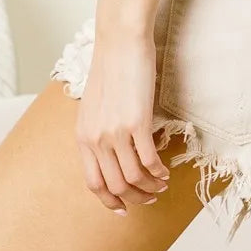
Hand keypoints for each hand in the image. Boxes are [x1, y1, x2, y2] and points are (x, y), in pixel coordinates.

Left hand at [74, 28, 169, 213]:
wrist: (120, 42)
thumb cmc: (111, 67)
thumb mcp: (94, 105)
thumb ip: (99, 130)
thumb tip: (112, 151)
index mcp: (83, 136)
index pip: (93, 183)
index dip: (110, 201)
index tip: (124, 208)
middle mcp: (96, 139)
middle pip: (115, 186)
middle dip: (134, 198)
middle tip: (150, 198)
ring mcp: (116, 133)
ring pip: (134, 177)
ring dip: (150, 187)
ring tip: (162, 185)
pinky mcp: (137, 123)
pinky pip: (149, 160)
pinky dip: (159, 172)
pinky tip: (166, 171)